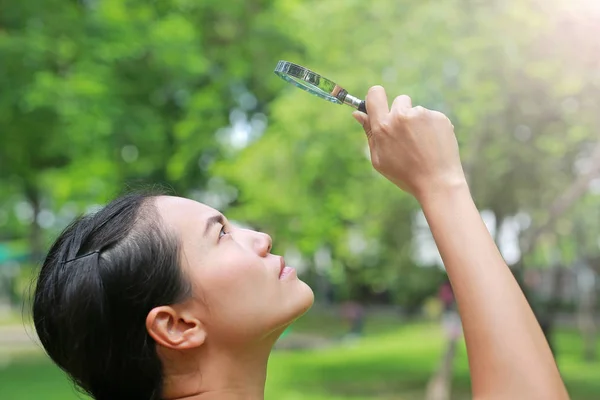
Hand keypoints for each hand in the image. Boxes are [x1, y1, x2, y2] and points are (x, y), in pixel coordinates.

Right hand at [353, 86, 466, 200]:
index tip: (378, 104)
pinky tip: (433, 146)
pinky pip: (432, 117)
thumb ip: (369, 133)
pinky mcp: (440, 118)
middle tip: (406, 136)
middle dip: (400, 113)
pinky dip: (432, 128)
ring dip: (417, 123)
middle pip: (399, 101)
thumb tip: (358, 113)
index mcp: (383, 126)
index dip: (375, 97)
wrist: (438, 182)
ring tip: (421, 146)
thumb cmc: (405, 174)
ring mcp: (422, 115)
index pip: (375, 94)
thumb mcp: (379, 159)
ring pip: (416, 111)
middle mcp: (401, 116)